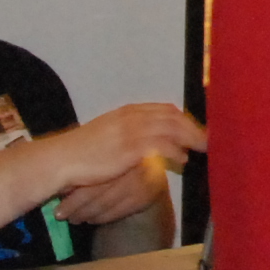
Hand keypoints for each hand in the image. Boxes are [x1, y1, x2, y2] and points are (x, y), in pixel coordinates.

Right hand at [48, 103, 202, 228]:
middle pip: (173, 116)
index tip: (195, 130)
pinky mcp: (131, 148)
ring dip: (190, 138)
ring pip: (172, 129)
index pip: (165, 110)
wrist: (62, 159)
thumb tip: (145, 143)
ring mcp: (132, 131)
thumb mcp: (107, 134)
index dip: (184, 120)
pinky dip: (175, 151)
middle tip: (207, 139)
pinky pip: (162, 146)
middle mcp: (132, 117)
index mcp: (127, 112)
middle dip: (192, 127)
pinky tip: (181, 160)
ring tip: (202, 149)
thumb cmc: (81, 152)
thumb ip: (127, 133)